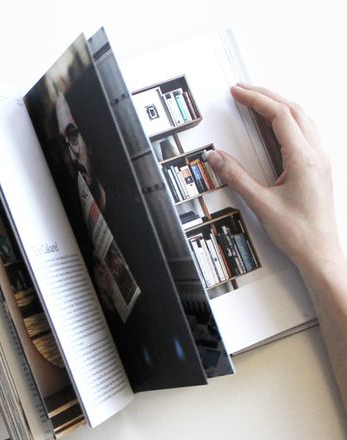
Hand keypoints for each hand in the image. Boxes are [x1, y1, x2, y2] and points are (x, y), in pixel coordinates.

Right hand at [207, 83, 339, 273]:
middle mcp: (316, 154)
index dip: (257, 100)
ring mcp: (320, 160)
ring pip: (302, 119)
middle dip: (266, 96)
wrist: (320, 252)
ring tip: (256, 101)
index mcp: (304, 159)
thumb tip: (216, 157)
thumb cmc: (298, 232)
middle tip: (242, 90)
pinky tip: (274, 125)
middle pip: (293, 110)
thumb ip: (237, 177)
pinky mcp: (318, 167)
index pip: (280, 116)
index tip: (237, 93)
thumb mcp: (261, 204)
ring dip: (279, 105)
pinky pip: (305, 132)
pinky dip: (287, 120)